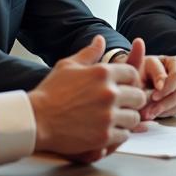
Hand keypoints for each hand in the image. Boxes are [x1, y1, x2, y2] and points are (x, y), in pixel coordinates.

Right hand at [29, 35, 146, 162]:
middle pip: (139, 96)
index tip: (124, 87)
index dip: (130, 80)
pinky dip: (119, 134)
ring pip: (135, 117)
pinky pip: (124, 136)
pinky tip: (109, 131)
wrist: (36, 120)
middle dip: (133, 100)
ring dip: (127, 119)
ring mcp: (108, 116)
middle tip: (123, 104)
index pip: (133, 73)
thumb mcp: (68, 66)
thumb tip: (100, 39)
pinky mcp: (103, 136)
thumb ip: (89, 53)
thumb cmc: (50, 92)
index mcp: (103, 73)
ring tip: (117, 119)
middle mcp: (109, 93)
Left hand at [138, 51, 175, 119]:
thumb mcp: (141, 67)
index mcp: (173, 62)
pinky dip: (166, 113)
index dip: (166, 89)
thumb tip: (161, 85)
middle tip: (151, 111)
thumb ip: (154, 73)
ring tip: (149, 114)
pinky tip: (154, 112)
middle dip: (166, 103)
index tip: (153, 97)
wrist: (132, 81)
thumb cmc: (135, 72)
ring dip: (165, 110)